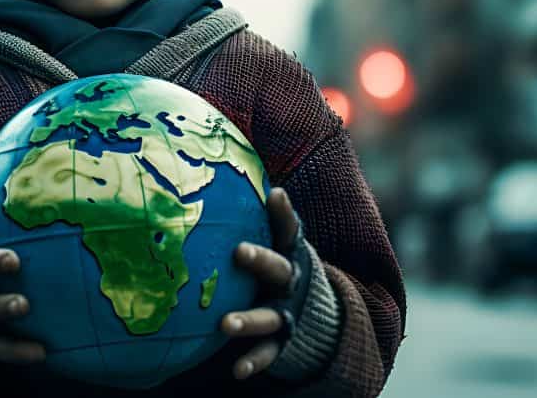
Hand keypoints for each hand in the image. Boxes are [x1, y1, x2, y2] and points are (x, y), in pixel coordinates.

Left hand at [220, 187, 302, 379]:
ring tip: (225, 324)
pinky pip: (268, 353)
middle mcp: (291, 282)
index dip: (283, 212)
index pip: (288, 229)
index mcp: (289, 255)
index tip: (274, 193)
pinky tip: (236, 370)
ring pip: (269, 316)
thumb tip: (217, 165)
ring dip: (248, 320)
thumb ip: (257, 218)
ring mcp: (288, 313)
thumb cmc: (278, 270)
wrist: (320, 318)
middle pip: (278, 268)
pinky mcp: (284, 342)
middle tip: (239, 252)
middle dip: (260, 260)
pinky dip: (253, 361)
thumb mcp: (276, 244)